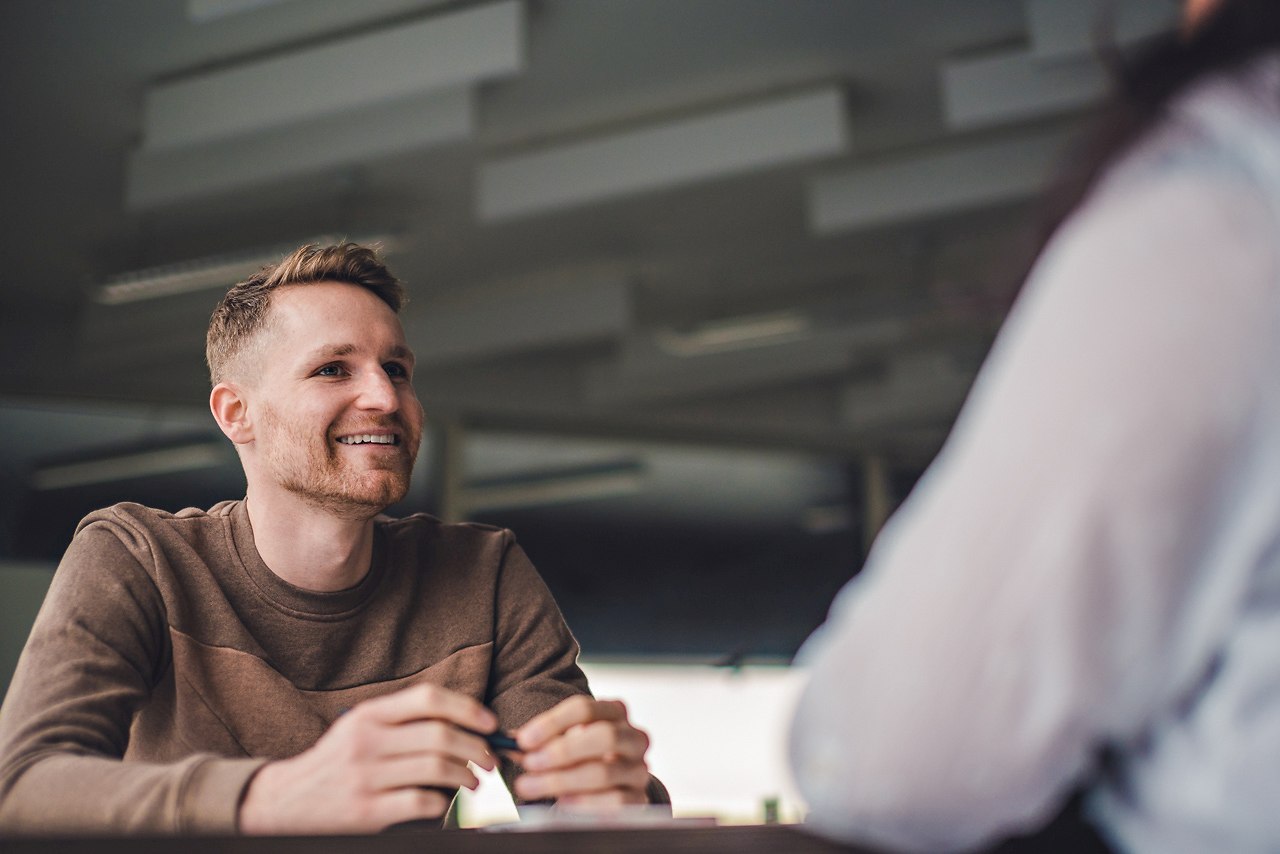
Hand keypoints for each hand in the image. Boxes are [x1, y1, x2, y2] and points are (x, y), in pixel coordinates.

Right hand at [238, 683, 497, 833]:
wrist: (286, 801)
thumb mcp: (360, 728)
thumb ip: (402, 720)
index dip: (467, 708)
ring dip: (467, 776)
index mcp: (368, 714)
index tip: (490, 724)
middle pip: (440, 735)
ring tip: (475, 782)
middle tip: (490, 760)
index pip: (428, 698)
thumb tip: (463, 722)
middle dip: (476, 748)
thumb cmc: (336, 762)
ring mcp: (366, 776)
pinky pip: (422, 802)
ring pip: (437, 768)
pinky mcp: (366, 810)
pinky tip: (445, 803)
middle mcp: (366, 740)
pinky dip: (443, 803)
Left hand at [512, 695, 651, 809]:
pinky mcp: (640, 799)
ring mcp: (639, 768)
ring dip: (561, 780)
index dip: (552, 723)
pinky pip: (615, 801)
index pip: (585, 708)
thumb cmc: (584, 758)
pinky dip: (584, 803)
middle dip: (562, 751)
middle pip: (603, 736)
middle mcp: (633, 737)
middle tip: (529, 763)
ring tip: (531, 786)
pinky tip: (562, 803)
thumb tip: (507, 742)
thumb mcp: (564, 743)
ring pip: (604, 772)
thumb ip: (538, 743)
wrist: (615, 786)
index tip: (522, 739)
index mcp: (614, 713)